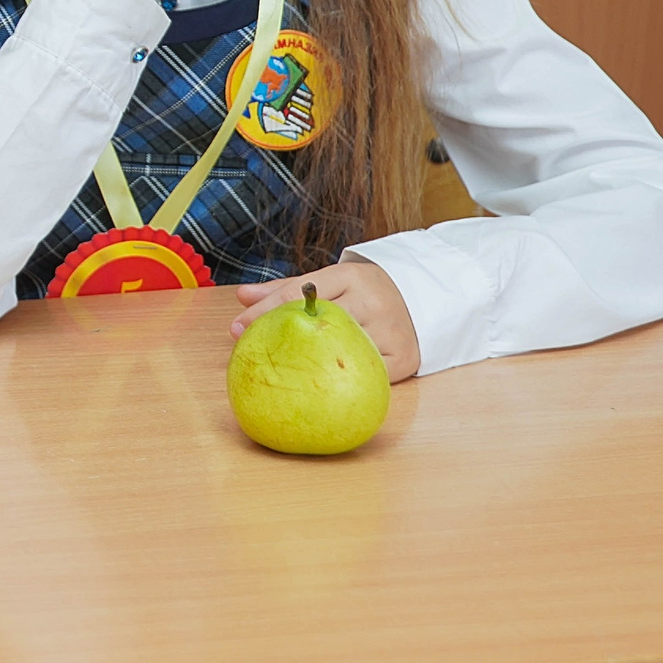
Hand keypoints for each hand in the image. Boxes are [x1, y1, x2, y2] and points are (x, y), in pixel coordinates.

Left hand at [232, 261, 420, 381]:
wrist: (428, 296)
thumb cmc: (366, 292)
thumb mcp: (332, 281)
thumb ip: (287, 289)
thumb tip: (243, 296)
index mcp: (350, 277)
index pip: (299, 292)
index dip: (264, 311)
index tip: (235, 327)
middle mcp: (371, 301)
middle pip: (318, 321)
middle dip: (281, 335)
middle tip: (249, 351)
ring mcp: (390, 329)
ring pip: (341, 348)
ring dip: (308, 362)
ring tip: (280, 372)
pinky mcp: (404, 357)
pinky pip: (367, 373)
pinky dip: (342, 378)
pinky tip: (318, 385)